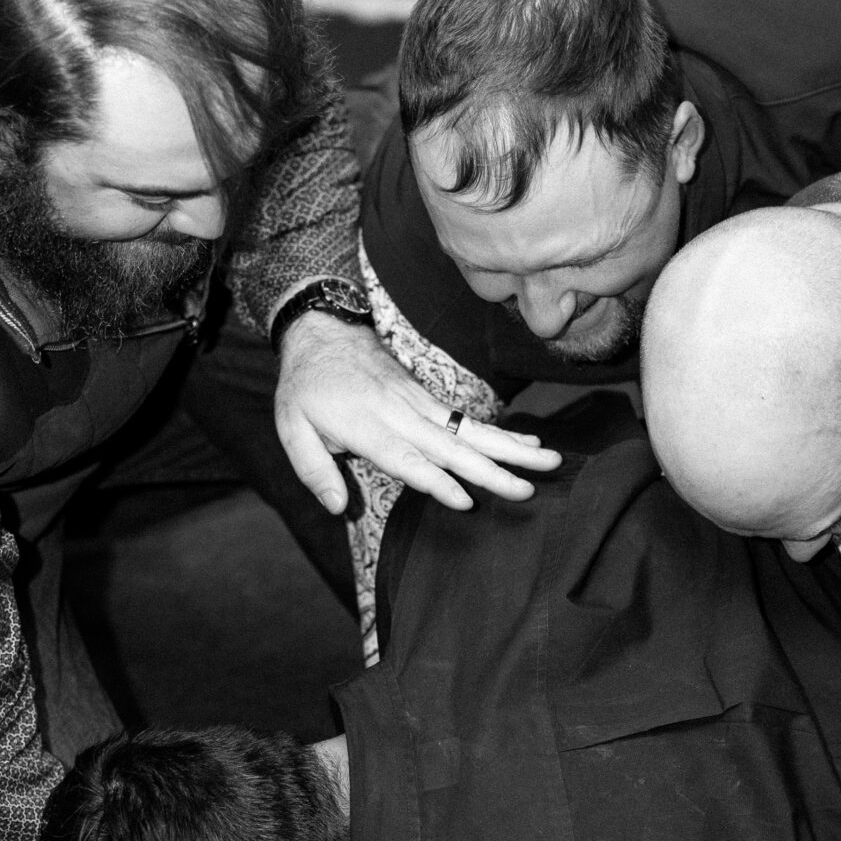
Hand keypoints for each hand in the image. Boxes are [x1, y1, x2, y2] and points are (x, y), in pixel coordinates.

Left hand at [273, 312, 560, 515]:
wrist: (322, 333)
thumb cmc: (305, 388)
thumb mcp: (291, 427)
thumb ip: (313, 470)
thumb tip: (337, 508)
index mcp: (368, 426)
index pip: (408, 460)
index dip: (436, 481)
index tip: (466, 501)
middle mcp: (402, 415)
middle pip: (453, 447)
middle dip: (493, 469)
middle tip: (529, 488)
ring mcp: (420, 404)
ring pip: (471, 431)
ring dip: (512, 448)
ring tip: (549, 461)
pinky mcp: (429, 399)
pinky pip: (469, 420)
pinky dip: (503, 432)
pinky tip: (530, 444)